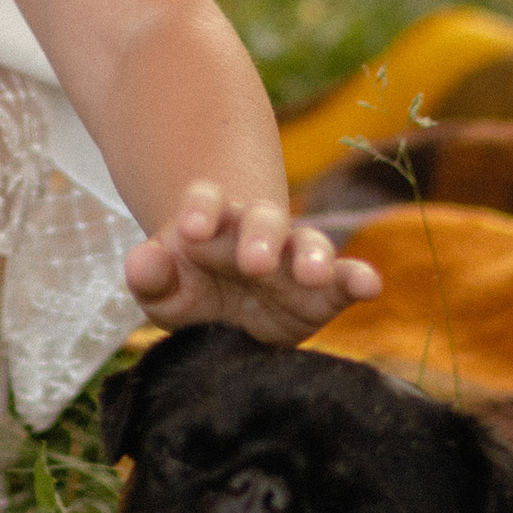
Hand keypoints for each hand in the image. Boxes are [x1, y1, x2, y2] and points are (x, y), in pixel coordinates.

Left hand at [124, 181, 382, 344]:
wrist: (227, 310)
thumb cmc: (190, 290)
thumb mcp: (162, 287)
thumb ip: (150, 275)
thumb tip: (141, 261)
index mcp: (211, 224)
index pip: (205, 202)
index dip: (199, 209)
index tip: (190, 229)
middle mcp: (257, 232)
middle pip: (262, 221)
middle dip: (260, 236)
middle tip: (253, 262)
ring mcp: (293, 258)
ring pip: (308, 244)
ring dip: (311, 255)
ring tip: (313, 273)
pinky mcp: (324, 289)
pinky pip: (345, 278)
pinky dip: (359, 277)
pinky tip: (371, 285)